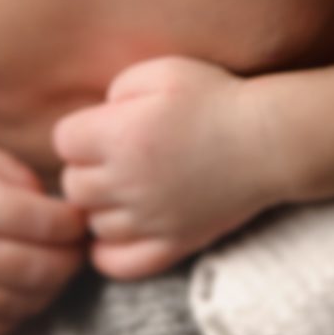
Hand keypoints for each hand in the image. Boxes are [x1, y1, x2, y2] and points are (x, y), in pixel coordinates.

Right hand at [0, 133, 89, 334]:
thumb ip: (19, 178)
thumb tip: (55, 211)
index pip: (50, 225)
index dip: (75, 223)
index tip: (78, 218)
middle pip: (43, 270)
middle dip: (70, 259)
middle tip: (75, 247)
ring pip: (22, 304)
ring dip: (47, 288)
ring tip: (50, 267)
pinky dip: (12, 315)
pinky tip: (16, 292)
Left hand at [50, 55, 281, 280]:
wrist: (270, 139)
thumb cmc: (217, 96)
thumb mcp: (162, 71)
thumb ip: (117, 88)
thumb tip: (98, 115)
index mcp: (118, 136)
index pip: (63, 141)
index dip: (81, 130)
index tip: (105, 124)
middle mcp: (127, 183)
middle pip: (72, 186)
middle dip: (86, 167)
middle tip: (115, 154)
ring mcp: (149, 219)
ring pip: (93, 223)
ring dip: (101, 205)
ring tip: (126, 185)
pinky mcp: (173, 244)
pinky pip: (119, 264)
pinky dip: (109, 251)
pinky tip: (122, 228)